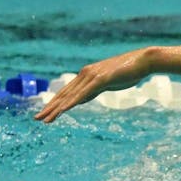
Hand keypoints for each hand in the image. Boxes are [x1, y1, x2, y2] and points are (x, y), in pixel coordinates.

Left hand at [34, 47, 153, 122]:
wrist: (143, 61)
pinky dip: (71, 103)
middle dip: (50, 107)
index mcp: (87, 75)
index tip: (46, 113)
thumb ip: (96, 89)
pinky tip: (62, 110)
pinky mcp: (100, 79)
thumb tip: (86, 96)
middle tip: (37, 118)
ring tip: (45, 119)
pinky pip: (82, 94)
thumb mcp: (109, 83)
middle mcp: (85, 74)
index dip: (55, 103)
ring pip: (70, 96)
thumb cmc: (129, 71)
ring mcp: (92, 76)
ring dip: (56, 108)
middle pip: (64, 94)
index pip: (67, 91)